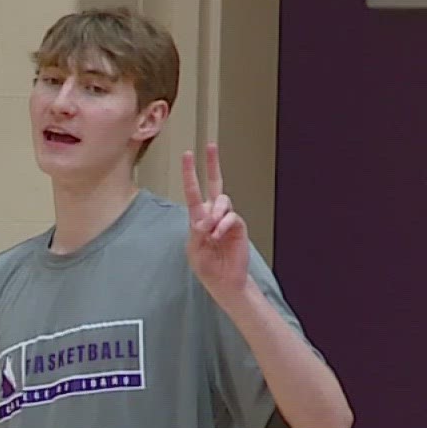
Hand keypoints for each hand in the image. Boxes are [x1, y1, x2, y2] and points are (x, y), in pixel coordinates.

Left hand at [182, 143, 248, 296]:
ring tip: (210, 230)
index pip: (194, 191)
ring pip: (222, 201)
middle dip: (211, 164)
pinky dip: (223, 225)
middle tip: (210, 146)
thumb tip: (204, 219)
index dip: (190, 173)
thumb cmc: (207, 266)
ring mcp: (227, 219)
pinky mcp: (238, 226)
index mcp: (198, 218)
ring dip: (214, 213)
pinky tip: (218, 235)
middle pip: (214, 184)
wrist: (224, 281)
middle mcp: (213, 214)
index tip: (188, 154)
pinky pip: (231, 217)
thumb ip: (196, 231)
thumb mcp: (193, 248)